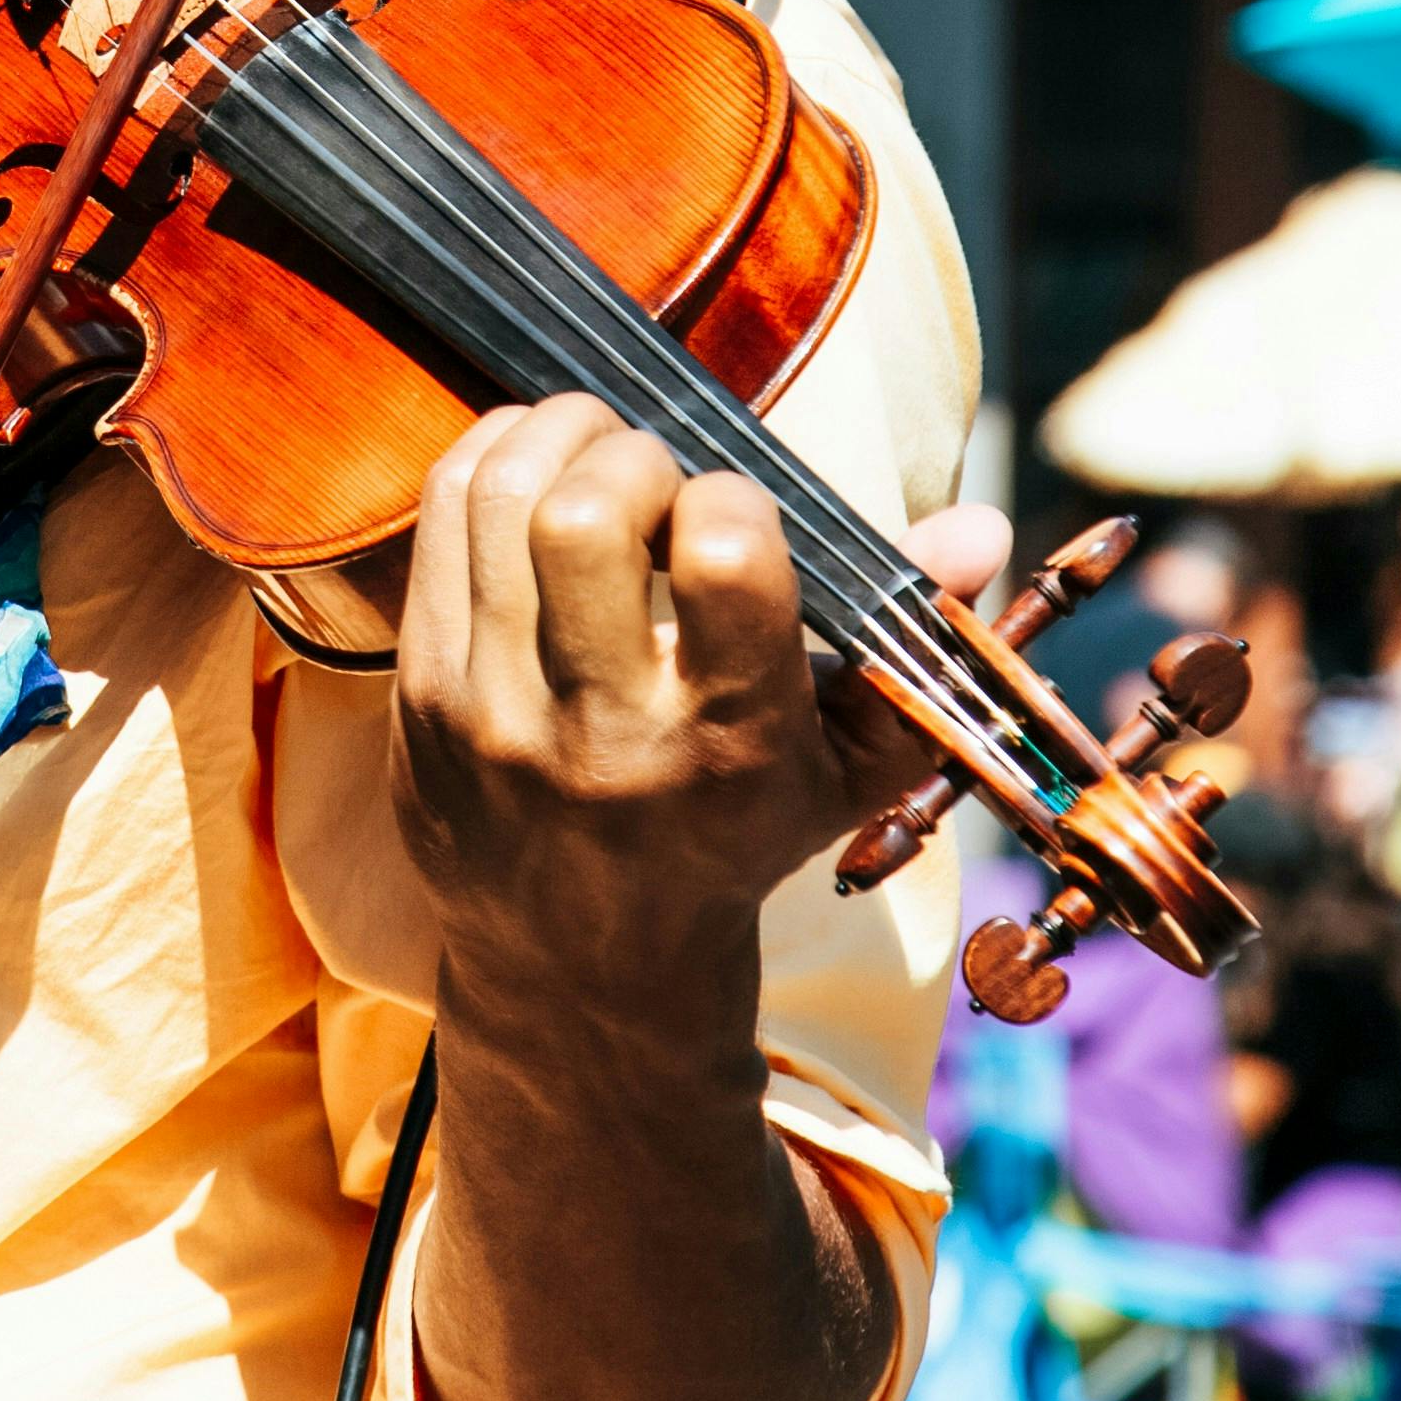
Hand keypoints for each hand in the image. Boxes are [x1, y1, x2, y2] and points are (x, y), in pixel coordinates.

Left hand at [387, 396, 1014, 1024]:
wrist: (584, 965)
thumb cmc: (736, 836)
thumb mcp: (848, 768)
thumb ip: (915, 642)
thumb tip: (981, 524)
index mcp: (727, 741)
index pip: (727, 555)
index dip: (735, 499)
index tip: (734, 520)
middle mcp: (603, 729)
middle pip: (590, 512)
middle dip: (635, 455)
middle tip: (656, 477)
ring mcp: (493, 711)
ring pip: (504, 497)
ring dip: (559, 436)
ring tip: (598, 451)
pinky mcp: (419, 694)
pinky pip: (441, 518)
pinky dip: (491, 459)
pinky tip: (534, 471)